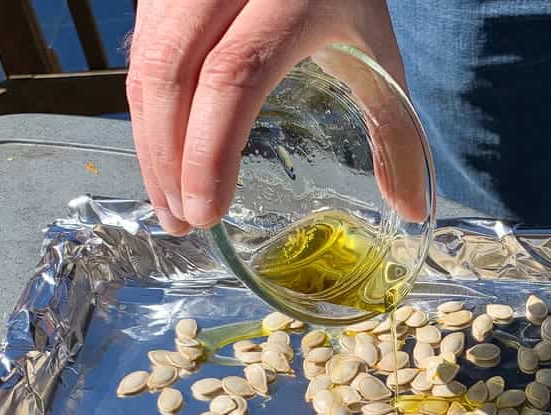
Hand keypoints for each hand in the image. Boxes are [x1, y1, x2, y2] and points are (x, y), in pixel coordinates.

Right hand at [127, 0, 413, 234]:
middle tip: (183, 223)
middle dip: (170, 162)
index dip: (211, 150)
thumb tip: (412, 210)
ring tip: (170, 204)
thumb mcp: (378, 55)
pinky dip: (146, 114)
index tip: (208, 210)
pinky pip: (138, 55)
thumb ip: (394, 132)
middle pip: (172, 77)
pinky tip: (164, 157)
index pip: (233, 77)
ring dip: (149, 145)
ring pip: (145, 67)